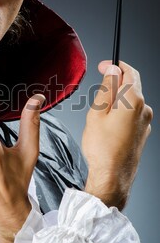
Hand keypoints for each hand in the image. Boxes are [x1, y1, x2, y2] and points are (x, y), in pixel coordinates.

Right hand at [82, 60, 152, 209]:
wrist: (112, 177)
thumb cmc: (102, 148)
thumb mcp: (97, 112)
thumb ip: (106, 88)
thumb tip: (112, 71)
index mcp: (133, 101)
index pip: (130, 72)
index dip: (116, 65)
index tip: (104, 65)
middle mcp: (144, 110)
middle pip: (131, 86)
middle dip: (114, 84)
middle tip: (97, 91)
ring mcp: (145, 123)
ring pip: (131, 102)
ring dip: (117, 100)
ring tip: (99, 115)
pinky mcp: (142, 133)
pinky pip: (132, 115)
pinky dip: (121, 113)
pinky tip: (107, 126)